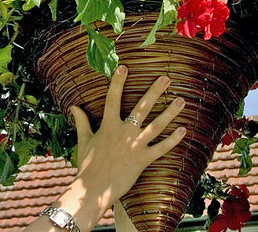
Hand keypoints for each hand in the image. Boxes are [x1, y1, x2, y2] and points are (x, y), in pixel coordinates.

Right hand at [23, 67, 184, 231]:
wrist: (94, 189)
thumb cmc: (87, 164)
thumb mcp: (84, 140)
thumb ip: (81, 121)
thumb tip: (74, 106)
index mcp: (108, 125)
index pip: (112, 98)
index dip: (118, 82)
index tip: (124, 67)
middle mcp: (124, 132)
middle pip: (142, 107)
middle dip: (155, 91)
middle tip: (166, 78)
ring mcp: (135, 145)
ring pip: (157, 125)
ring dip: (170, 112)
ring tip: (181, 100)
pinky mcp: (143, 160)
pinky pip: (162, 148)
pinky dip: (173, 140)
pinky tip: (183, 130)